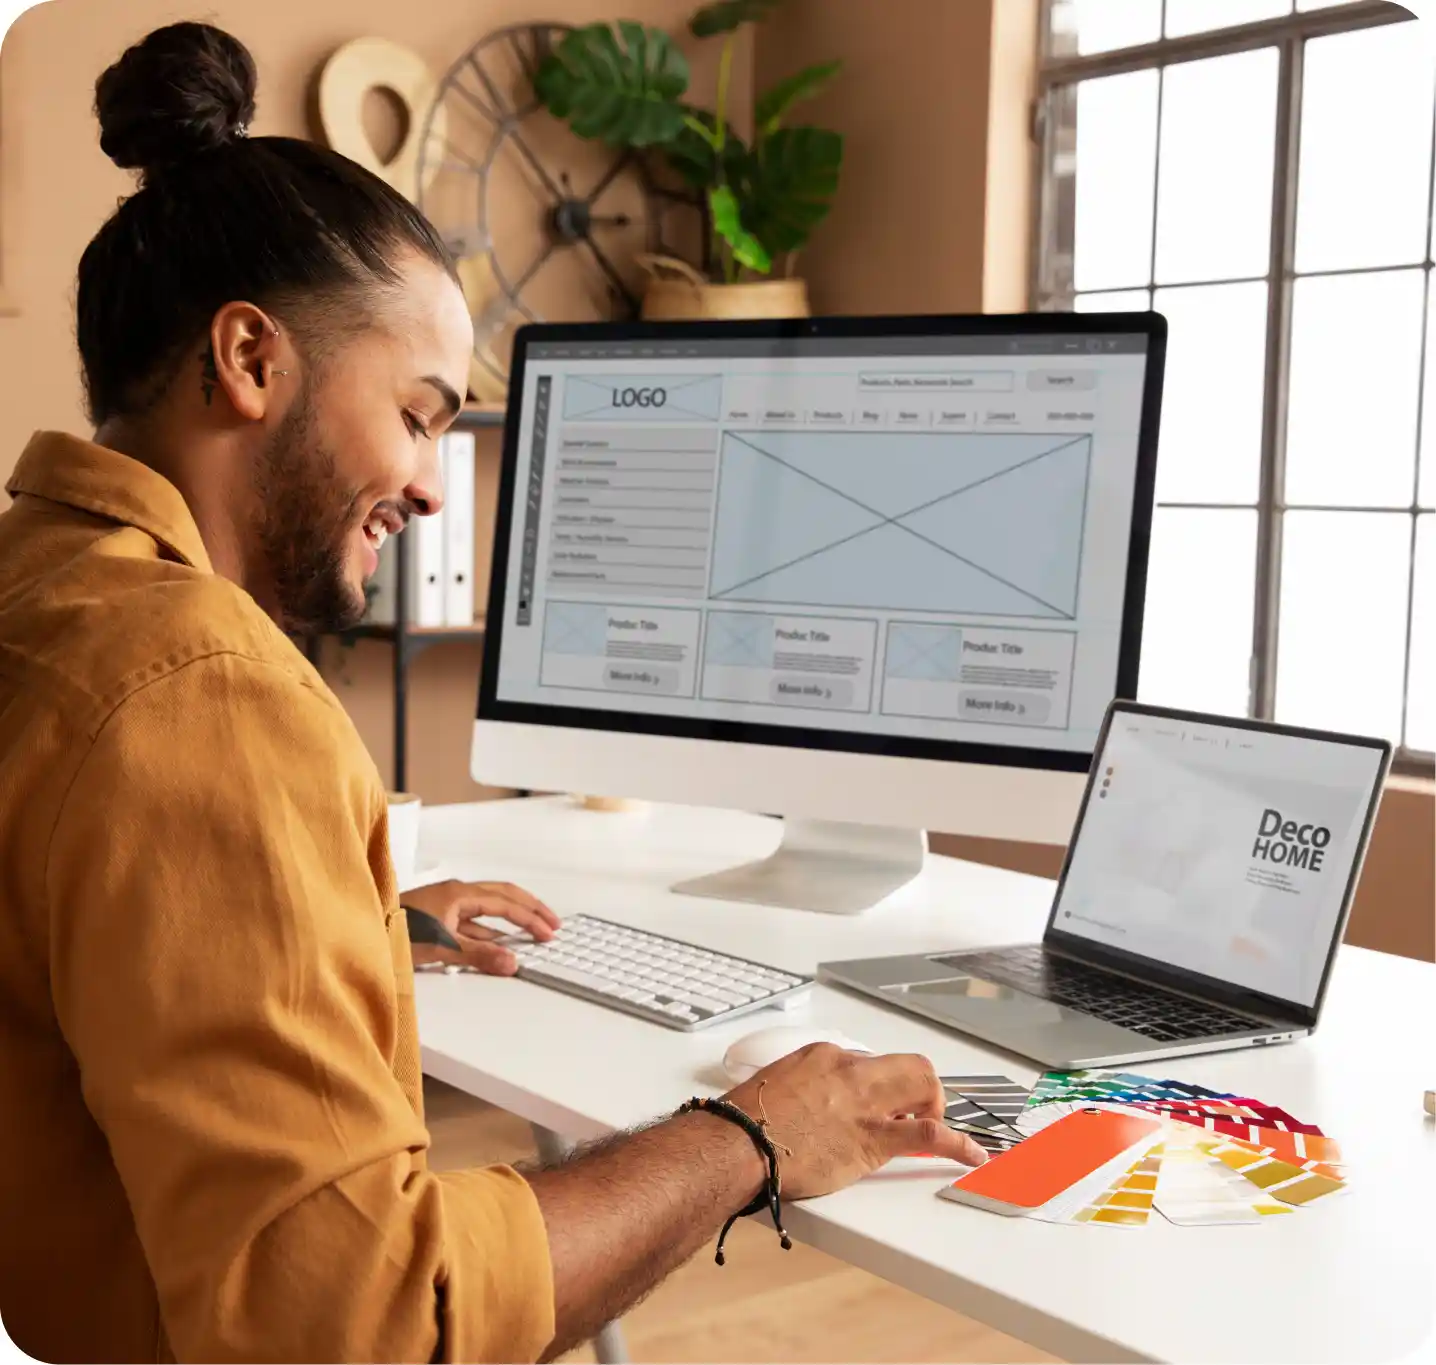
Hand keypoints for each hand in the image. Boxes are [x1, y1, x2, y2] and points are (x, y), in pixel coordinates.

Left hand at [401, 878, 558, 974]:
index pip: (505, 903)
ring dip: (511, 919)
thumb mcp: (440, 948)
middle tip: (552, 923)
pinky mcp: (437, 917)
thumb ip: (478, 955)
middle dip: (529, 908)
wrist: (359, 933)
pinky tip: (497, 944)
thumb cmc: (394, 933)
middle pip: (503, 895)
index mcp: (459, 894)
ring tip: (531, 933)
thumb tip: (513, 961)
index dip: (529, 918)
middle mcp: (455, 893)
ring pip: (488, 908)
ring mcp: (446, 904)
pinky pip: (473, 921)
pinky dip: (490, 931)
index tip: (548, 932)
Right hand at [724, 1043, 986, 1197]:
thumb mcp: (775, 1083)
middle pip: (909, 1066)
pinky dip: (958, 1145)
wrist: (740, 1143)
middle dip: (921, 1089)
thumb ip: (802, 1085)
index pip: (869, 1062)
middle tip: (912, 1113)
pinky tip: (972, 1155)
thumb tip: (813, 1101)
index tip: (875, 1105)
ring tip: (936, 1129)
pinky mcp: (874, 1140)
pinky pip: (929, 1136)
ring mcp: (866, 1103)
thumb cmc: (747, 1120)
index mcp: (825, 1054)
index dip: (877, 1088)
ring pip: (925, 1086)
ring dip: (936, 1108)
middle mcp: (851, 1071)